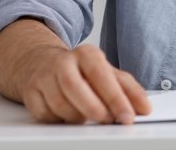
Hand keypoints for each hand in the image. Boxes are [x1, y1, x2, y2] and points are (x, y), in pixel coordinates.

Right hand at [19, 44, 151, 123]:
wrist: (41, 62)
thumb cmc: (80, 71)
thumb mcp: (106, 73)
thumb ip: (127, 89)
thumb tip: (144, 108)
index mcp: (86, 54)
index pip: (101, 74)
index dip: (115, 97)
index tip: (128, 116)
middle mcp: (63, 63)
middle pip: (75, 87)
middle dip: (94, 108)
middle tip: (108, 120)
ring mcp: (44, 77)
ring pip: (58, 103)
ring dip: (77, 117)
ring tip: (88, 117)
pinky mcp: (31, 93)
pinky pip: (45, 114)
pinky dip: (59, 119)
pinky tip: (68, 115)